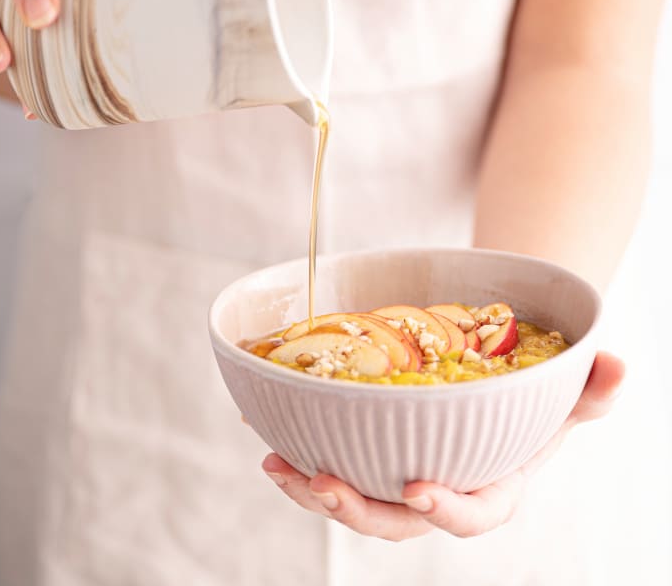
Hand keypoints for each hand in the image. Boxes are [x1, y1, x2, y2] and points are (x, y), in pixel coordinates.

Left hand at [262, 352, 623, 540]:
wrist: (489, 385)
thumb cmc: (529, 398)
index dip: (445, 510)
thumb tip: (616, 366)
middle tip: (321, 480)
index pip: (470, 516)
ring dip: (312, 489)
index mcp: (487, 491)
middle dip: (357, 509)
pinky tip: (269, 440)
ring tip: (276, 466)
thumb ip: (589, 391)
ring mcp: (396, 480)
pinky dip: (300, 460)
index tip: (419, 489)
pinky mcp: (368, 460)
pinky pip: (332, 468)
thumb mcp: (564, 395)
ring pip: (353, 500)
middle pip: (395, 520)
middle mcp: (437, 494)